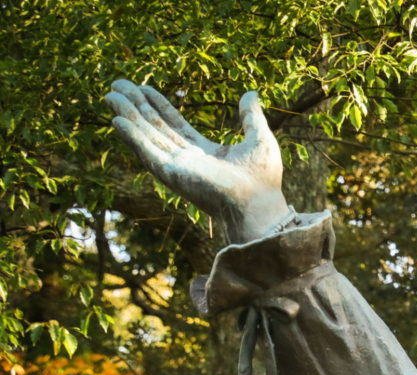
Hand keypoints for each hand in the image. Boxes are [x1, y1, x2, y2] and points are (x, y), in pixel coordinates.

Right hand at [106, 80, 289, 242]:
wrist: (259, 205)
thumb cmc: (262, 180)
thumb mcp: (259, 138)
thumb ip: (250, 116)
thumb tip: (251, 93)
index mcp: (204, 152)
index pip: (175, 125)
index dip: (158, 105)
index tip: (143, 87)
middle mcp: (187, 160)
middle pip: (155, 128)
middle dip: (136, 106)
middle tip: (117, 84)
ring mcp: (178, 168)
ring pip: (146, 137)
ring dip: (127, 117)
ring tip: (110, 96)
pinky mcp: (172, 175)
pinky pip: (148, 153)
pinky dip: (133, 137)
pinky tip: (118, 121)